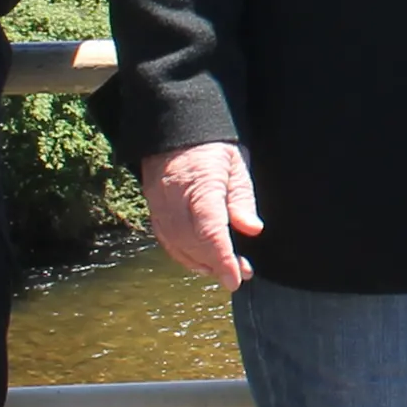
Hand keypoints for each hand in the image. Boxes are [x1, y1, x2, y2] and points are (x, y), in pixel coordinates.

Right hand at [145, 142, 263, 290]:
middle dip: (216, 264)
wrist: (177, 128)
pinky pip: (166, 240)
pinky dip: (183, 256)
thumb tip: (253, 229)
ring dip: (201, 264)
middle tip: (242, 273)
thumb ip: (243, 198)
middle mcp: (173, 198)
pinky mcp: (153, 209)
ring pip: (177, 245)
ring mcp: (159, 205)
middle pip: (192, 243)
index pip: (209, 230)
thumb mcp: (237, 164)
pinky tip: (201, 262)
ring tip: (226, 270)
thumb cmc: (213, 145)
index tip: (235, 278)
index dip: (222, 258)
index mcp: (199, 183)